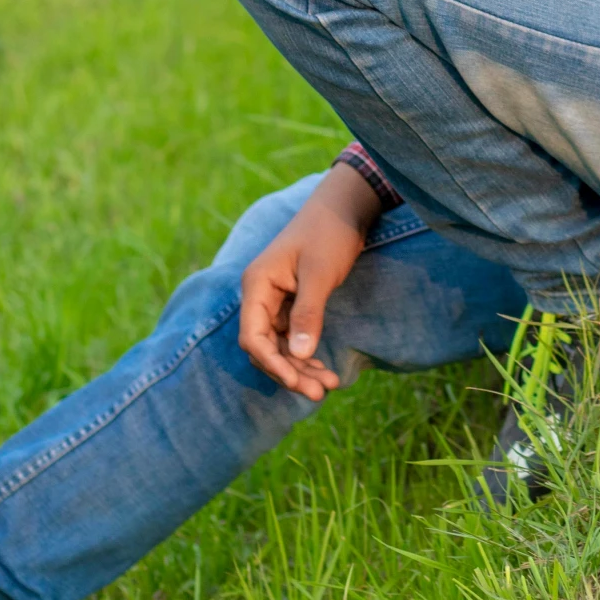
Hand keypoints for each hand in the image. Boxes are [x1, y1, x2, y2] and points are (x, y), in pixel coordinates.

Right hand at [238, 163, 383, 400]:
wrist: (346, 207)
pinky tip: (323, 369)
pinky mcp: (292, 302)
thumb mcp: (320, 273)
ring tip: (329, 386)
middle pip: (265, 347)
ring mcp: (275, 300)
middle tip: (320, 392)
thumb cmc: (330, 233)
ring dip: (300, 368)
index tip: (296, 382)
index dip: (271, 364)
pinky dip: (306, 354)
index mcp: (257, 284)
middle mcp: (260, 294)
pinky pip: (292, 337)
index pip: (252, 337)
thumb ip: (308, 313)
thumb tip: (300, 356)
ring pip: (280, 346)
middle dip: (289, 372)